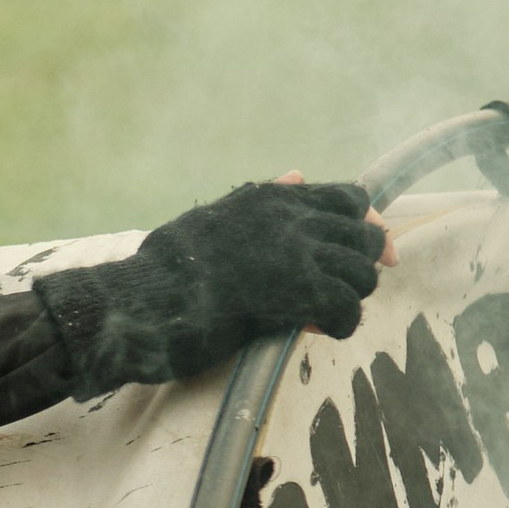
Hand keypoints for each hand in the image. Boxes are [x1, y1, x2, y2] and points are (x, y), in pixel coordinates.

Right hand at [33, 177, 388, 395]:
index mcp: (271, 198)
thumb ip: (258, 199)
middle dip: (363, 266)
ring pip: (362, 274)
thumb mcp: (212, 218)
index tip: (367, 252)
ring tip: (322, 316)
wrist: (141, 302)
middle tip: (344, 293)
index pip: (347, 198)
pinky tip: (315, 332)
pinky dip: (340, 325)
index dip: (363, 225)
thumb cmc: (164, 268)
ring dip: (350, 298)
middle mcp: (291, 218)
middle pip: (365, 236)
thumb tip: (297, 175)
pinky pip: (348, 309)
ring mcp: (297, 255)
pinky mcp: (297, 294)